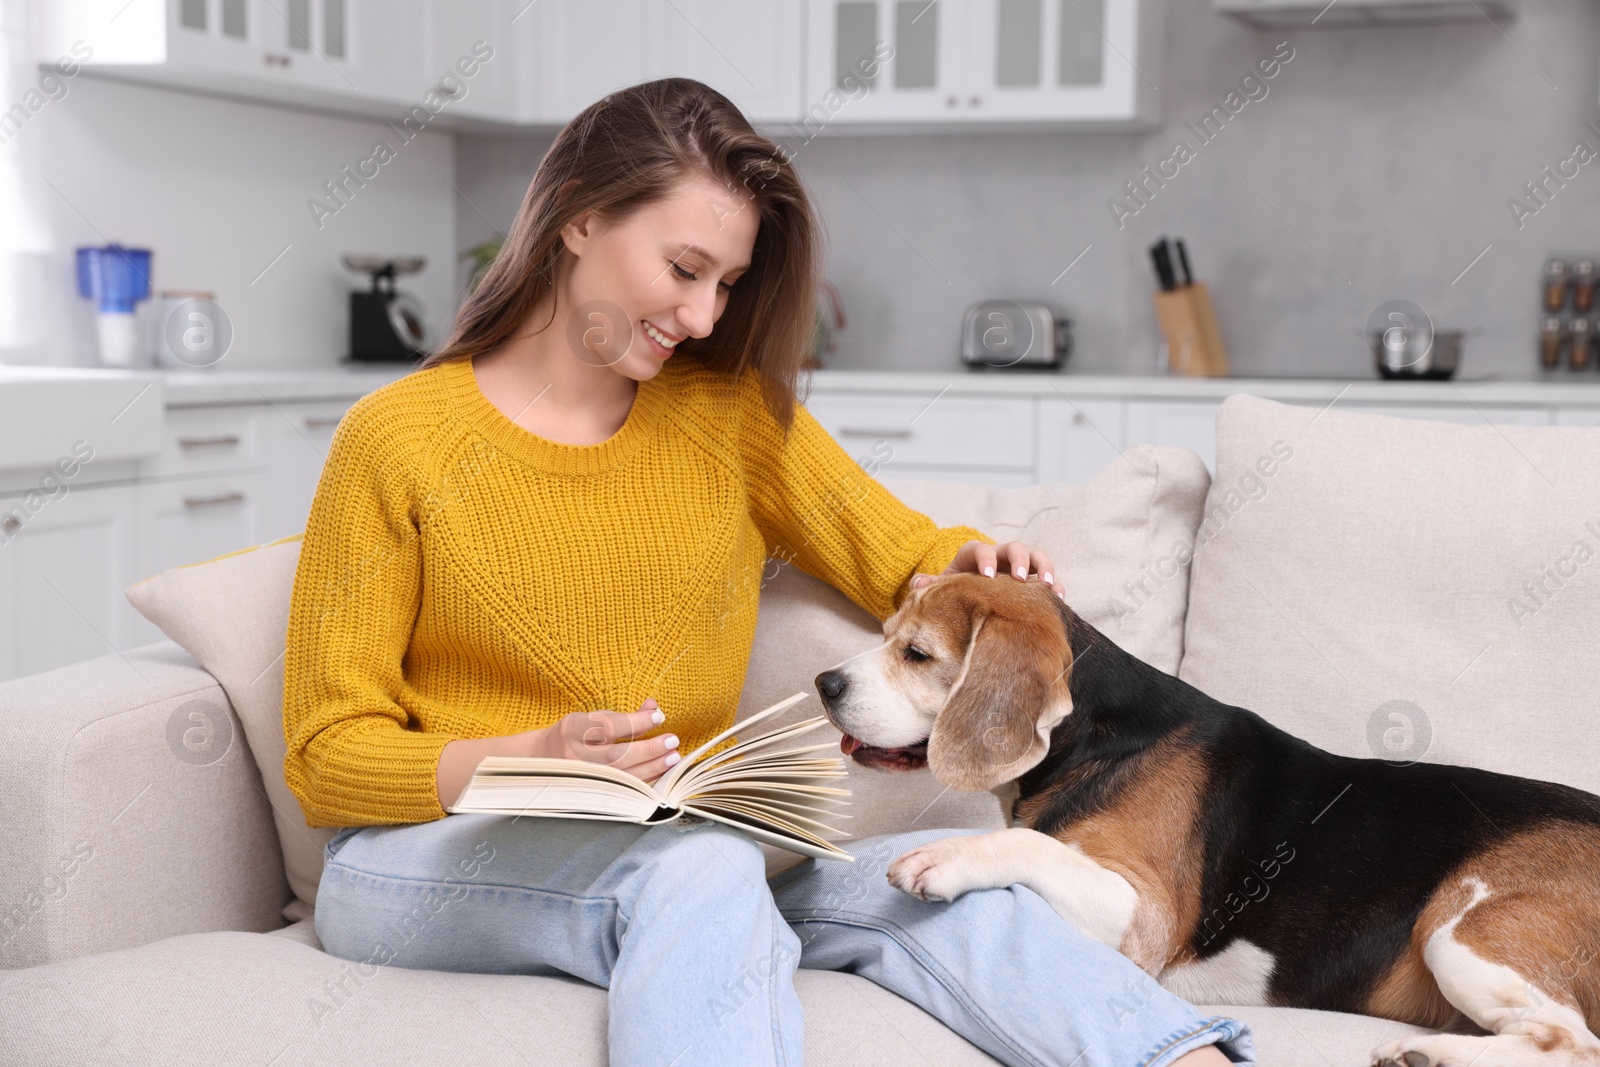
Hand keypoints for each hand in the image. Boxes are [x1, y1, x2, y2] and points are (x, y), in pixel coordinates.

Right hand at [534, 697, 681, 782]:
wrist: (542, 760)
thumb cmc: (573, 735)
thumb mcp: (591, 718)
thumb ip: (623, 715)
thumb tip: (654, 707)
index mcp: (571, 730)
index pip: (606, 726)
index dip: (635, 722)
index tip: (659, 716)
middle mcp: (573, 756)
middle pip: (615, 755)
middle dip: (648, 749)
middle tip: (673, 741)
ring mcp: (580, 778)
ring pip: (621, 776)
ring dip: (651, 767)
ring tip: (673, 757)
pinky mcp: (589, 793)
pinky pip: (622, 790)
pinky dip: (645, 782)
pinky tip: (661, 773)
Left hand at [910, 539, 1065, 600]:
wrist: (966, 598)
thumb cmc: (952, 592)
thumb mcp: (940, 588)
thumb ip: (928, 585)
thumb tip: (919, 583)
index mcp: (973, 556)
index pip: (979, 549)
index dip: (985, 559)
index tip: (987, 575)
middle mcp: (998, 557)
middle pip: (1013, 548)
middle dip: (1019, 560)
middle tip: (1021, 577)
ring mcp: (1017, 568)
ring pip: (1036, 557)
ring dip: (1044, 568)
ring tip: (1049, 586)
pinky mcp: (1031, 582)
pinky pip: (1048, 579)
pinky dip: (1056, 586)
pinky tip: (1059, 599)